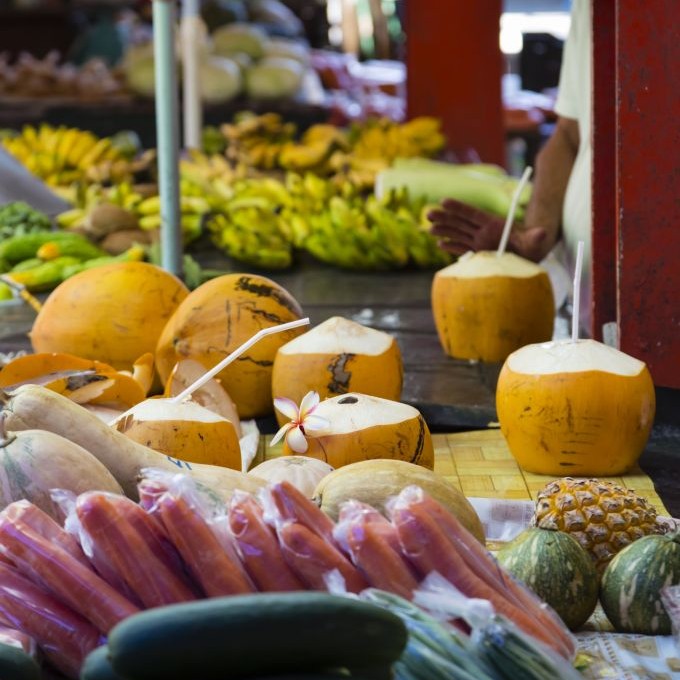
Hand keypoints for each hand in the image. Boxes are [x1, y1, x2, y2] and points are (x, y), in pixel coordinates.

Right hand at [428, 198, 547, 260]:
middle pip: (460, 222)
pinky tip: (440, 244)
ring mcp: (479, 242)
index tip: (444, 201)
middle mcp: (483, 231)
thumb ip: (535, 237)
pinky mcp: (478, 253)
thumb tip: (542, 234)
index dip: (458, 207)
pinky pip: (462, 249)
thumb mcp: (535, 241)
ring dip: (444, 231)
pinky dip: (452, 246)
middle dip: (445, 217)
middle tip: (428, 213)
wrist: (530, 256)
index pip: (472, 214)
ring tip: (429, 229)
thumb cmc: (532, 246)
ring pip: (458, 234)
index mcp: (493, 223)